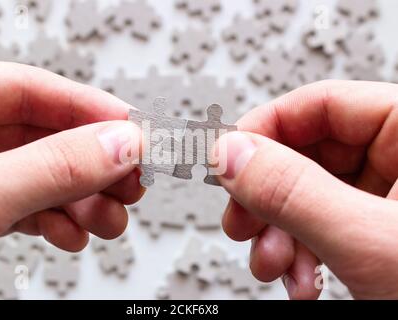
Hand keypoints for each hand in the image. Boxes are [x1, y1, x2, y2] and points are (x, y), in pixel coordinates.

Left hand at [0, 59, 142, 280]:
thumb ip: (51, 168)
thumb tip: (118, 145)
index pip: (31, 89)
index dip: (91, 110)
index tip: (134, 131)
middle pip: (46, 134)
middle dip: (94, 164)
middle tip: (133, 181)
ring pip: (44, 173)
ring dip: (84, 199)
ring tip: (110, 219)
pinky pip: (28, 203)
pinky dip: (56, 220)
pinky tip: (72, 233)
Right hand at [215, 80, 397, 299]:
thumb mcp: (371, 240)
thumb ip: (293, 191)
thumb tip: (231, 154)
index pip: (320, 105)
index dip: (264, 131)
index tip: (228, 164)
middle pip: (306, 154)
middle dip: (266, 197)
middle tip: (242, 223)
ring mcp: (392, 198)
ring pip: (307, 196)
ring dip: (279, 234)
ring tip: (276, 268)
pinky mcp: (380, 231)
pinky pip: (322, 226)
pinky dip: (300, 254)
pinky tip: (301, 279)